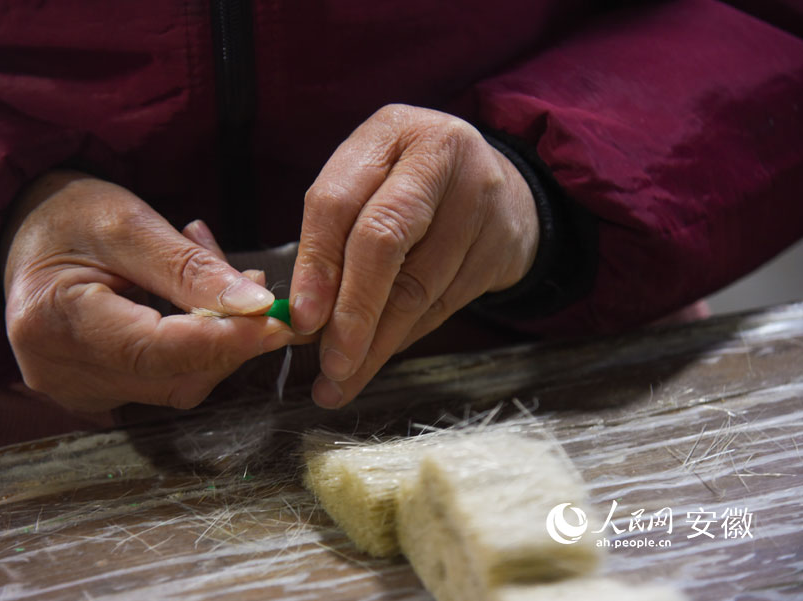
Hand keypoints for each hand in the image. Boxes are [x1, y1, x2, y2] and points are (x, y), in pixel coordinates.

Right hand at [1, 170, 294, 411]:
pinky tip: (196, 305)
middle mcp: (59, 372)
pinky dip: (196, 347)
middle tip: (257, 285)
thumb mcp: (130, 223)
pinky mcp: (97, 393)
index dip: (225, 340)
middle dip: (230, 337)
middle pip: (173, 376)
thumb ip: (191, 268)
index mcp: (53, 323)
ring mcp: (75, 391)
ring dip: (217, 339)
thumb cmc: (70, 217)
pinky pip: (164, 381)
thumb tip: (256, 305)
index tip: (279, 321)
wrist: (27, 231)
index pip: (156, 349)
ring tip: (220, 277)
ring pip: (177, 384)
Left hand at [290, 105, 538, 407]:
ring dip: (377, 342)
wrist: (498, 183)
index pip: (338, 202)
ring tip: (345, 378)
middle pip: (383, 243)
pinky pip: (444, 305)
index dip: (316, 266)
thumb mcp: (368, 185)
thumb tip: (304, 320)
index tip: (301, 320)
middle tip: (332, 365)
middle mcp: (438, 158)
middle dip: (352, 313)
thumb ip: (333, 238)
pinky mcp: (502, 244)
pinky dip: (406, 336)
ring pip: (417, 287)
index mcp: (388, 134)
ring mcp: (478, 200)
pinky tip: (380, 354)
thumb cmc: (409, 186)